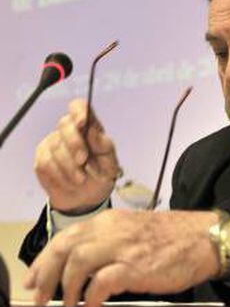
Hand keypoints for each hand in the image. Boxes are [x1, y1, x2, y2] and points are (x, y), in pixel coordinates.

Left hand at [24, 209, 220, 306]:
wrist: (202, 237)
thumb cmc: (168, 237)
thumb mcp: (131, 231)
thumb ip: (107, 241)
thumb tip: (80, 265)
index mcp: (108, 221)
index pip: (65, 236)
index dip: (44, 259)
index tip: (33, 277)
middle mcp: (111, 230)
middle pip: (65, 247)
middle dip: (46, 273)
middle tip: (41, 296)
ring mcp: (124, 247)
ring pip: (78, 261)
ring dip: (67, 286)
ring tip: (68, 304)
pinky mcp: (136, 266)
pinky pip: (103, 281)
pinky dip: (92, 296)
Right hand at [34, 98, 119, 212]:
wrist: (85, 200)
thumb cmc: (100, 175)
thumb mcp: (110, 163)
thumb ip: (104, 146)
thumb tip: (93, 131)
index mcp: (89, 126)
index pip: (79, 106)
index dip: (79, 111)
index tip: (83, 123)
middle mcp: (69, 130)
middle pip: (64, 123)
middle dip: (74, 144)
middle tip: (83, 161)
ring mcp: (53, 142)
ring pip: (56, 147)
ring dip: (70, 167)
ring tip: (80, 180)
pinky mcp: (42, 157)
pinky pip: (46, 162)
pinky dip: (60, 175)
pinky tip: (69, 182)